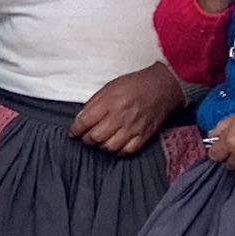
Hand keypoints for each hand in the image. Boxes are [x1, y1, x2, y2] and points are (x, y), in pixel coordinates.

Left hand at [67, 60, 187, 155]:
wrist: (162, 86)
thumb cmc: (134, 84)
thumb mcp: (108, 87)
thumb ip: (94, 103)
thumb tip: (81, 117)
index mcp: (108, 103)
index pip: (84, 122)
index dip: (75, 130)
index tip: (73, 133)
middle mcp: (119, 117)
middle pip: (95, 137)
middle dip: (87, 139)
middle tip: (86, 137)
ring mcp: (132, 128)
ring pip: (110, 147)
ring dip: (101, 146)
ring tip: (100, 141)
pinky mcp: (144, 135)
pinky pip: (128, 150)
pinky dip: (119, 151)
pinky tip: (115, 146)